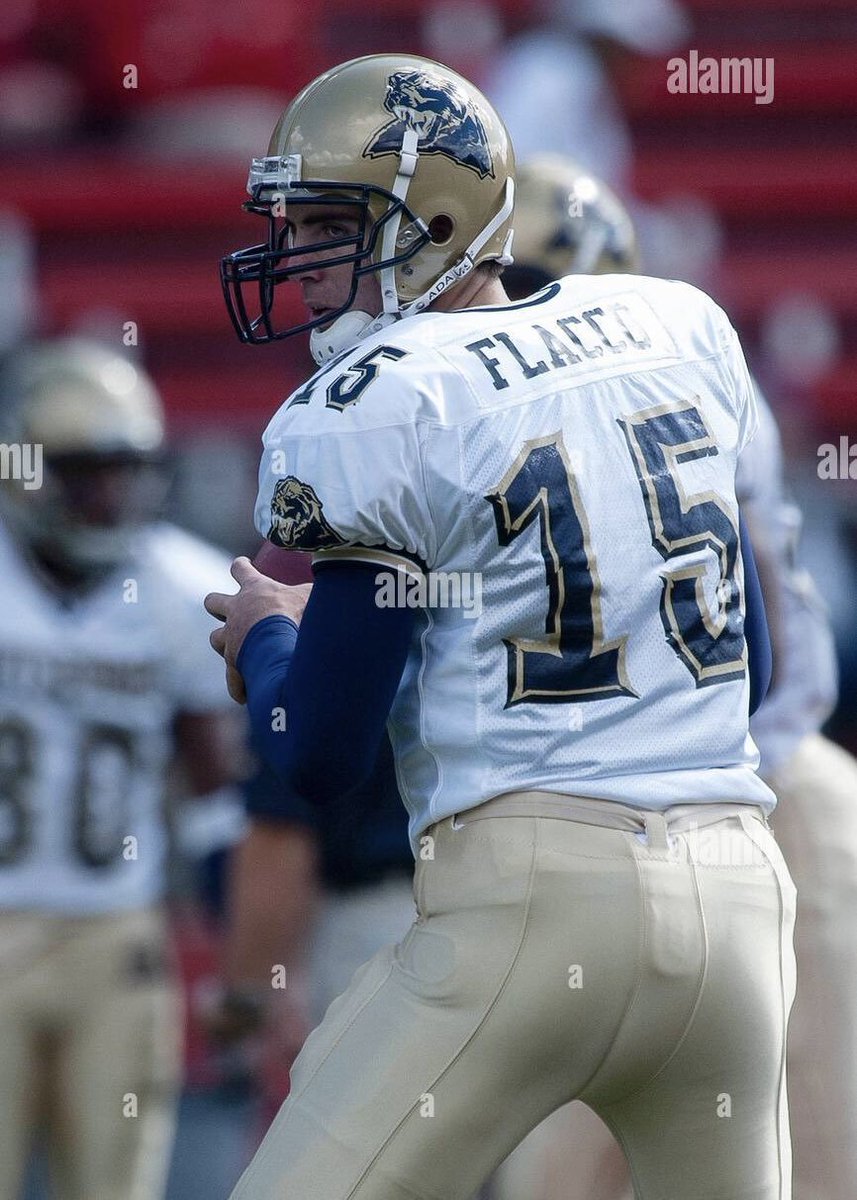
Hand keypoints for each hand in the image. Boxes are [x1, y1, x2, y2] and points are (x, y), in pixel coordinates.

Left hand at [205, 557, 312, 703]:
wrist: (279, 643)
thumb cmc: (296, 615)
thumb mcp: (312, 596)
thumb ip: (320, 589)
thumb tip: (342, 581)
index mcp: (254, 590)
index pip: (241, 570)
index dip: (241, 567)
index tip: (242, 565)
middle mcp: (237, 612)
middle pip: (214, 601)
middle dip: (218, 605)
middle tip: (227, 610)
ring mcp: (232, 638)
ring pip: (215, 638)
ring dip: (224, 642)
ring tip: (237, 649)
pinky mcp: (233, 663)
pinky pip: (232, 677)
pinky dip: (238, 685)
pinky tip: (245, 694)